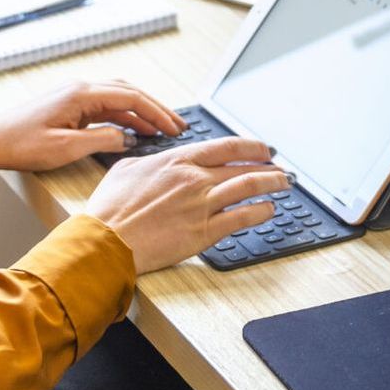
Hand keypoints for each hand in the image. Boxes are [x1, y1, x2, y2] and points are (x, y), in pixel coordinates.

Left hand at [0, 80, 187, 174]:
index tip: (173, 126)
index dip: (155, 112)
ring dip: (141, 111)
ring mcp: (75, 96)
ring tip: (161, 128)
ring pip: (118, 97)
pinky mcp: (70, 105)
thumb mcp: (65, 148)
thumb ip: (102, 141)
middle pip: (128, 92)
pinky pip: (105, 106)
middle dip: (155, 109)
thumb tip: (128, 138)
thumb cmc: (20, 145)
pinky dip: (124, 115)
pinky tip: (133, 129)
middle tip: (176, 125)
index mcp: (81, 94)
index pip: (130, 97)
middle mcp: (80, 89)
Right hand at [85, 137, 290, 273]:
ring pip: (248, 187)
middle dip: (267, 166)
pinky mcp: (203, 232)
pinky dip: (260, 211)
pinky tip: (268, 209)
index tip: (263, 149)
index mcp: (177, 161)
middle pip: (242, 167)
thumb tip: (156, 159)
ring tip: (284, 184)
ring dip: (272, 184)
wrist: (104, 242)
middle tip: (280, 168)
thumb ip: (149, 161)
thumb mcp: (126, 170)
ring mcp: (201, 205)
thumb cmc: (109, 209)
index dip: (250, 147)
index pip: (226, 147)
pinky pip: (241, 217)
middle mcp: (194, 179)